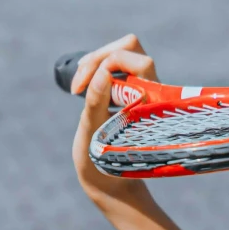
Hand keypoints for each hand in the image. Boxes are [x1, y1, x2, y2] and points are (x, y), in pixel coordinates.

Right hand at [68, 34, 158, 205]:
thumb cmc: (102, 163)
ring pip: (124, 52)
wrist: (112, 183)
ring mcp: (141, 88)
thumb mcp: (93, 135)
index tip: (79, 89)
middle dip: (99, 57)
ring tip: (78, 82)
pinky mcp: (130, 90)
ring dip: (97, 61)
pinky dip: (97, 67)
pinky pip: (117, 65)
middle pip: (130, 47)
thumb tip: (101, 74)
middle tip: (78, 80)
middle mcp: (150, 89)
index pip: (134, 58)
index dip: (105, 63)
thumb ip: (97, 103)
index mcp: (149, 100)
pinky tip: (82, 83)